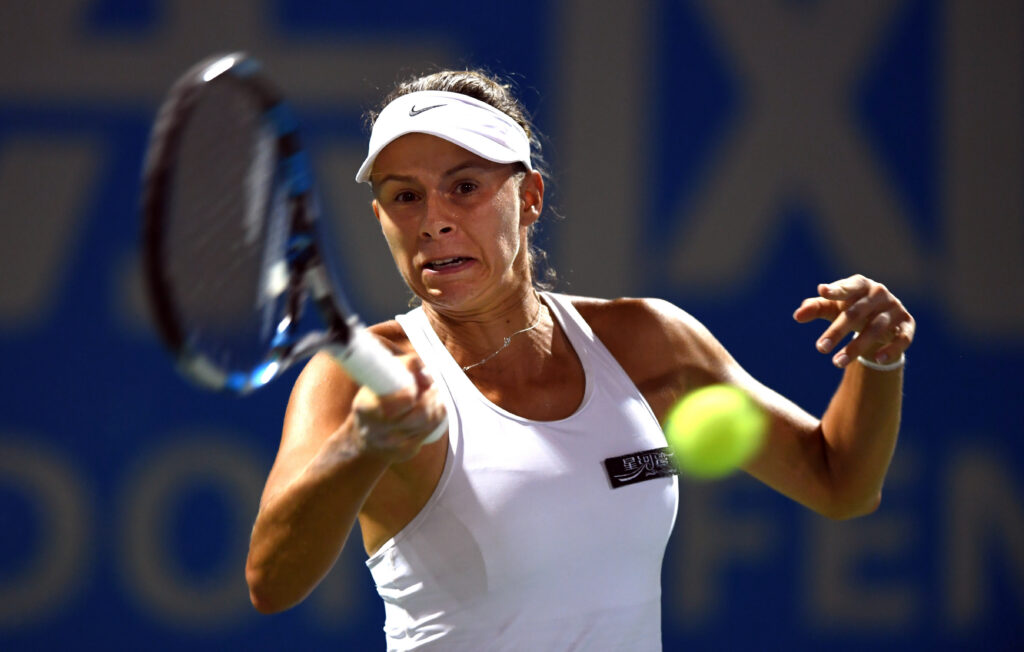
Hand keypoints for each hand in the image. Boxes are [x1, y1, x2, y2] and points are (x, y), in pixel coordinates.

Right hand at [350, 354, 446, 461]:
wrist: (364, 439)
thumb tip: (424, 368)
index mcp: (367, 408)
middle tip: (435, 386)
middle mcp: (379, 430)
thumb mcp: (376, 381)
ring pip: (429, 423)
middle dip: (432, 397)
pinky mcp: (405, 452)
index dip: (413, 391)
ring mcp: (393, 444)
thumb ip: (402, 367)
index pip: (404, 400)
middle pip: (421, 414)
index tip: (415, 385)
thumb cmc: (373, 402)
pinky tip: (435, 409)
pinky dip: (437, 418)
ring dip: (438, 406)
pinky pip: (430, 433)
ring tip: (436, 394)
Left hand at [793, 274, 914, 368]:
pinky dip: (891, 349)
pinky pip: (902, 339)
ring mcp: (895, 309)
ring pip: (876, 329)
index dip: (837, 289)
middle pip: (856, 313)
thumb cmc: (850, 309)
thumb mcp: (833, 308)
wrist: (882, 320)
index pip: (848, 286)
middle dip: (837, 331)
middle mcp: (879, 294)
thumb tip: (797, 315)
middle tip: (820, 348)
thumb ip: (816, 308)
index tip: (822, 291)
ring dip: (856, 347)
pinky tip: (877, 359)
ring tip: (836, 362)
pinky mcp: (907, 325)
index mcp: (860, 285)